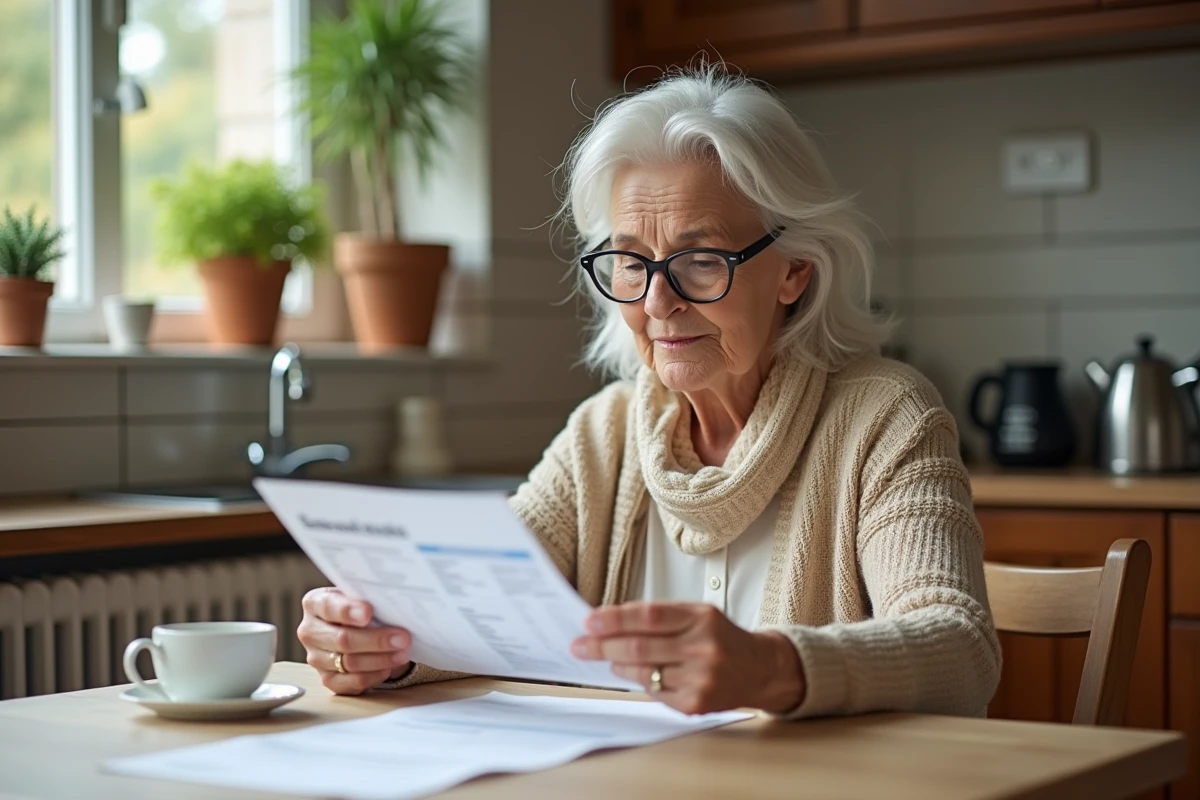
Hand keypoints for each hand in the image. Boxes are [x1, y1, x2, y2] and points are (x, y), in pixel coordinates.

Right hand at [298, 587, 411, 694]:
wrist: (357, 627)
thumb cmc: (361, 608)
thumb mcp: (362, 596)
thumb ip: (369, 599)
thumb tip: (393, 607)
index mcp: (315, 603)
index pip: (329, 606)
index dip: (348, 611)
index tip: (368, 612)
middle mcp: (310, 631)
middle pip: (342, 639)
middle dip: (376, 639)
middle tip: (402, 638)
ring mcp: (316, 658)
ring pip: (349, 662)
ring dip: (380, 659)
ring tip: (402, 653)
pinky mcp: (328, 679)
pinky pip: (352, 682)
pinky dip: (374, 676)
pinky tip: (389, 668)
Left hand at [571, 602, 804, 714]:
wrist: (759, 669)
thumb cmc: (720, 637)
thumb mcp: (697, 614)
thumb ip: (660, 616)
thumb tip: (610, 623)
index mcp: (702, 618)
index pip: (649, 616)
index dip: (615, 619)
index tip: (589, 621)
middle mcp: (704, 647)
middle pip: (640, 647)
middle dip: (602, 646)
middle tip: (580, 645)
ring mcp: (701, 678)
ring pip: (643, 673)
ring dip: (618, 665)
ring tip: (608, 658)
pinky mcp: (696, 703)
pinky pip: (655, 692)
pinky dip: (641, 682)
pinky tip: (639, 674)